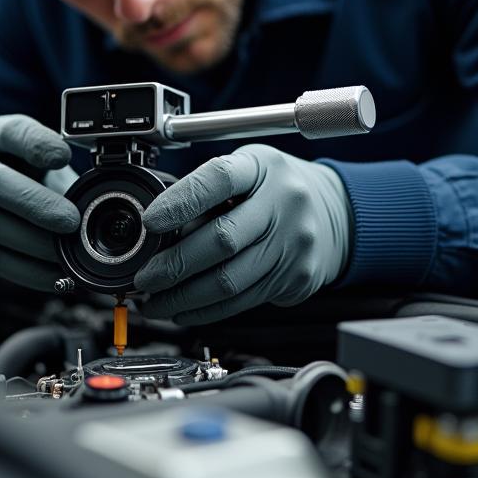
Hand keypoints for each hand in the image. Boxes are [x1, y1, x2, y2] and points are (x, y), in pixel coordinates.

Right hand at [0, 115, 79, 289]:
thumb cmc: (11, 168)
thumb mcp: (33, 156)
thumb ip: (57, 171)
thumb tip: (92, 202)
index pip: (11, 131)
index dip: (37, 144)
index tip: (64, 156)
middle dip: (37, 207)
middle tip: (72, 223)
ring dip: (33, 249)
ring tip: (65, 257)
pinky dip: (24, 272)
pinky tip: (51, 276)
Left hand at [134, 144, 352, 323]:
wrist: (332, 212)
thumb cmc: (275, 188)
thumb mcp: (245, 169)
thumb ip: (206, 191)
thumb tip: (156, 231)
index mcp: (263, 167)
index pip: (218, 179)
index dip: (180, 202)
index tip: (149, 222)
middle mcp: (284, 204)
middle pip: (222, 240)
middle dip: (174, 264)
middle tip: (145, 277)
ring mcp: (294, 244)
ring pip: (229, 280)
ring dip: (183, 296)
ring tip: (155, 301)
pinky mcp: (297, 278)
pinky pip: (242, 301)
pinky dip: (206, 310)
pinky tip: (184, 308)